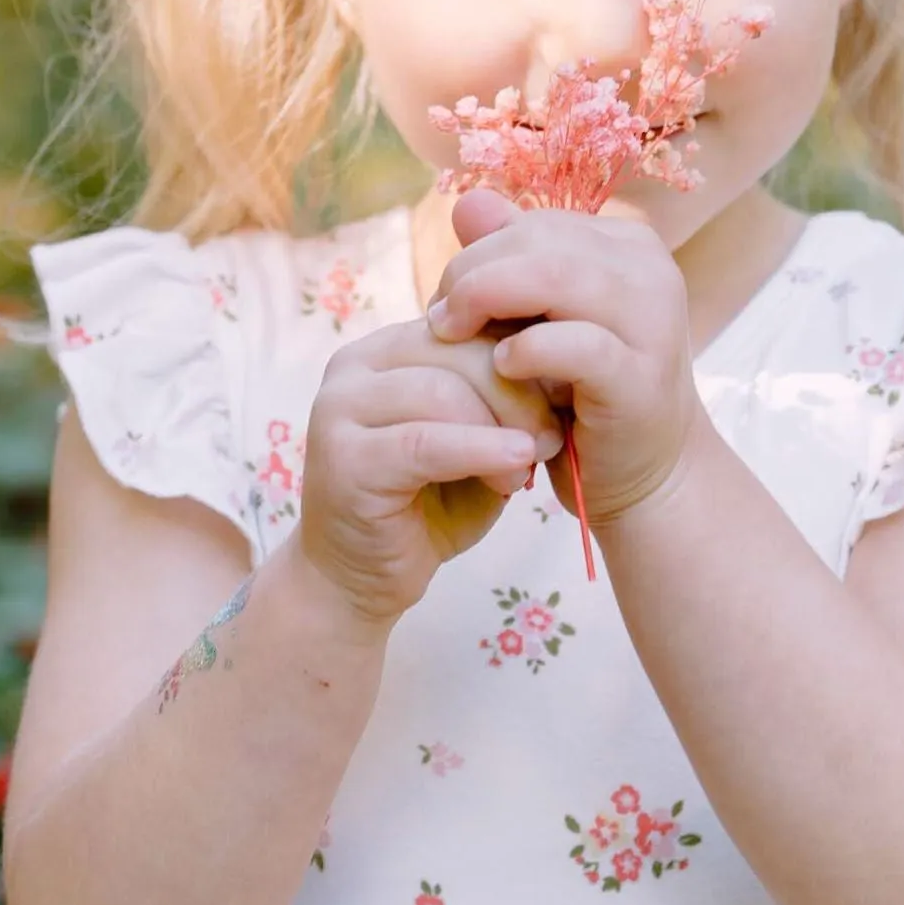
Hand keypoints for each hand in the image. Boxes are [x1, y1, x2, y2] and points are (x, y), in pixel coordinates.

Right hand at [296, 315, 563, 624]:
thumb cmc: (428, 510)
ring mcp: (339, 408)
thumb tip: (559, 370)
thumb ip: (501, 405)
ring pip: (441, 391)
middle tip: (552, 437)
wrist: (362, 580)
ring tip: (526, 466)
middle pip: (457, 350)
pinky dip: (479, 452)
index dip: (524, 356)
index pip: (468, 325)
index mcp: (388, 350)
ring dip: (499, 428)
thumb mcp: (477, 443)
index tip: (564, 397)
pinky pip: (425, 442)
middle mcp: (354, 366)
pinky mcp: (342, 457)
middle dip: (518, 392)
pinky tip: (514, 470)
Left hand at [422, 189, 713, 527]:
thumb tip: (466, 201)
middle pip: (539, 241)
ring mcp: (653, 323)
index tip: (447, 302)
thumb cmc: (586, 398)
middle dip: (472, 274)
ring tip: (455, 338)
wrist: (647, 476)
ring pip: (556, 277)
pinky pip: (577, 344)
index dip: (479, 254)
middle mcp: (650, 272)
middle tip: (439, 321)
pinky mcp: (641, 378)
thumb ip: (510, 262)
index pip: (536, 225)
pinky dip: (529, 350)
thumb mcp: (543, 321)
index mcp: (629, 248)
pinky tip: (502, 367)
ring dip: (488, 301)